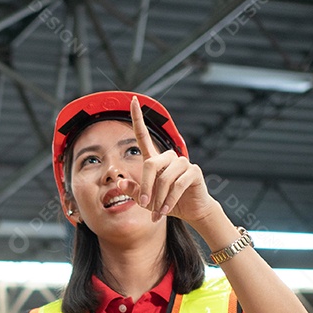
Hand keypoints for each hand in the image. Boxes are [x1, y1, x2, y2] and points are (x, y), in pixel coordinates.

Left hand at [129, 97, 218, 225]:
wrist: (191, 210)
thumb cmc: (165, 203)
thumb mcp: (146, 200)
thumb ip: (133, 191)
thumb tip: (119, 182)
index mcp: (154, 159)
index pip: (143, 135)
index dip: (138, 118)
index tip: (133, 100)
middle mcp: (168, 157)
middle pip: (150, 165)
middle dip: (145, 188)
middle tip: (144, 206)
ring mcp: (182, 163)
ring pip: (163, 178)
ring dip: (158, 199)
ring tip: (157, 213)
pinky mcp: (193, 171)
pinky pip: (177, 185)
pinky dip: (169, 200)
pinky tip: (167, 210)